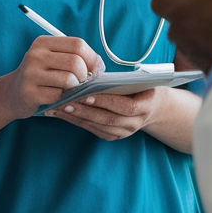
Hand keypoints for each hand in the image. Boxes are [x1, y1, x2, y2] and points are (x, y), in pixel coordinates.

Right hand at [0, 36, 104, 119]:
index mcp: (44, 42)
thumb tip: (99, 66)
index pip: (78, 44)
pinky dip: (62, 98)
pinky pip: (58, 95)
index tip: (95, 70)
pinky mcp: (29, 92)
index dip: (92, 58)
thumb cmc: (40, 75)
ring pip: (69, 79)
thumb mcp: (52, 59)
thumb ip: (73, 57)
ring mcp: (31, 73)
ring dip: (74, 88)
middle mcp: (35, 54)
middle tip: (81, 82)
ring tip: (68, 89)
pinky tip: (55, 96)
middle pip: (75, 62)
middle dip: (84, 76)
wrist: (12, 93)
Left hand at [45, 87, 165, 139]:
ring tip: (59, 107)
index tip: (87, 94)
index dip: (106, 101)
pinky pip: (93, 129)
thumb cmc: (143, 88)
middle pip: (107, 119)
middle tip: (66, 101)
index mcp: (145, 107)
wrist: (153, 108)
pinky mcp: (112, 136)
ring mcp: (123, 132)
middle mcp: (134, 123)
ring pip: (97, 126)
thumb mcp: (141, 81)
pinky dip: (77, 121)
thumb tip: (96, 75)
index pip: (125, 107)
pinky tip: (63, 114)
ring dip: (76, 117)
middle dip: (85, 110)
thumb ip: (124, 80)